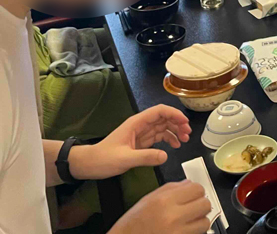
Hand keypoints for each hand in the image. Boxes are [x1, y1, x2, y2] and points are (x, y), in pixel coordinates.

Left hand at [73, 105, 190, 179]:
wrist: (89, 165)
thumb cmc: (104, 159)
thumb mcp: (125, 159)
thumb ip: (146, 157)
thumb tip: (166, 156)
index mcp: (136, 123)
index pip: (159, 111)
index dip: (174, 114)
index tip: (185, 123)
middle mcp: (140, 125)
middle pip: (164, 118)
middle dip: (177, 123)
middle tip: (187, 134)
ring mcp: (141, 133)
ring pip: (163, 127)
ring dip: (175, 131)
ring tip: (184, 140)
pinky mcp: (141, 142)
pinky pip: (159, 137)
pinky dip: (168, 139)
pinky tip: (174, 146)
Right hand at [110, 181, 211, 233]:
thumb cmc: (132, 224)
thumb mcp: (147, 199)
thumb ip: (171, 188)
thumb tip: (189, 183)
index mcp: (164, 201)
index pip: (197, 189)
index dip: (196, 191)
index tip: (192, 194)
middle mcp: (172, 217)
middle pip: (205, 204)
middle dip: (200, 204)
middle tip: (192, 207)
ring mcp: (177, 232)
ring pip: (205, 222)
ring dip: (199, 220)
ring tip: (188, 220)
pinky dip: (194, 232)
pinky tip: (184, 229)